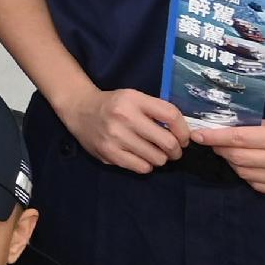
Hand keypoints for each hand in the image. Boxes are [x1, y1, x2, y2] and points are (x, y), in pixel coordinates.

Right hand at [59, 83, 191, 174]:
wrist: (80, 110)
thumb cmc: (113, 104)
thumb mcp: (134, 97)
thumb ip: (156, 110)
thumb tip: (182, 132)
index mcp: (134, 100)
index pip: (171, 115)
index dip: (184, 130)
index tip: (184, 137)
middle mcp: (125, 118)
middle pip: (167, 142)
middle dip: (176, 150)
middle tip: (174, 150)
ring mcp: (116, 138)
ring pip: (156, 158)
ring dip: (161, 158)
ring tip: (156, 153)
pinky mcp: (109, 154)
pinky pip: (141, 167)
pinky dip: (147, 165)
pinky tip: (142, 158)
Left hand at [194, 113, 264, 201]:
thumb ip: (251, 129)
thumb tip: (218, 130)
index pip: (239, 139)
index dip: (215, 137)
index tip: (198, 135)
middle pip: (238, 158)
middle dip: (221, 150)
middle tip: (215, 143)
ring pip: (245, 174)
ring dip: (235, 163)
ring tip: (237, 155)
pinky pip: (257, 186)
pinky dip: (249, 176)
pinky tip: (253, 167)